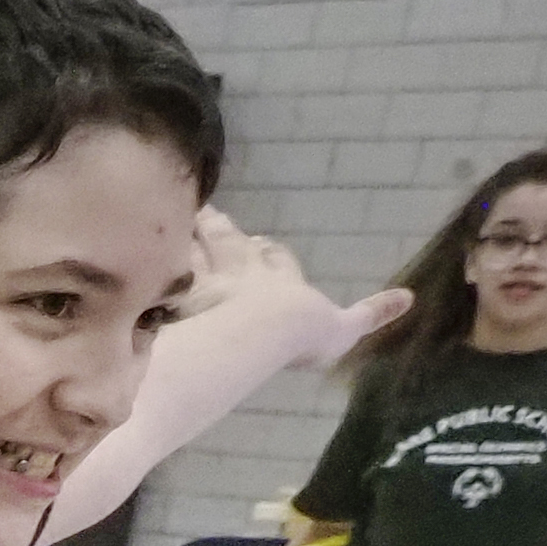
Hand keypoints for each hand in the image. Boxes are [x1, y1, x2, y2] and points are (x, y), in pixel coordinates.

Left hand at [174, 207, 405, 373]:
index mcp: (276, 282)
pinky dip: (154, 266)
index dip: (269, 255)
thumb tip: (408, 297)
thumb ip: (369, 315)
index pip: (273, 261)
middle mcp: (239, 276)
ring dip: (189, 238)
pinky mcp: (178, 296)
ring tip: (180, 223)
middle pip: (230, 248)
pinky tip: (138, 260)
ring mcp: (205, 283)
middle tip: (212, 214)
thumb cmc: (302, 331)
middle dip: (224, 232)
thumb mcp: (342, 328)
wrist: (260, 330)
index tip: (263, 244)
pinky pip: (160, 276)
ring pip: (193, 252)